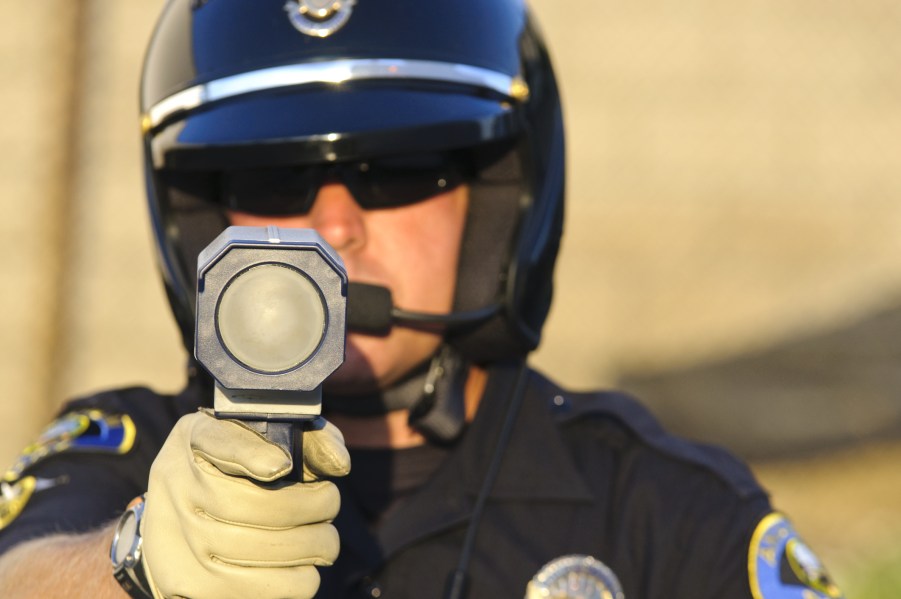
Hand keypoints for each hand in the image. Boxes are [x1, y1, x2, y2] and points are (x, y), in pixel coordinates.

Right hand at [139, 410, 349, 598]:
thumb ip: (307, 439)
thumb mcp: (267, 438)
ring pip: (252, 551)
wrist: (178, 522)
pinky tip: (303, 570)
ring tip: (325, 542)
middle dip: (308, 507)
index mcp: (196, 437)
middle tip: (330, 505)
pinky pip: (249, 591)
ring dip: (308, 549)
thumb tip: (340, 464)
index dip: (252, 454)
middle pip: (248, 503)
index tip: (283, 465)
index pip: (219, 440)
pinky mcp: (185, 583)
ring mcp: (175, 537)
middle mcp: (177, 484)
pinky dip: (290, 583)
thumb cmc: (240, 471)